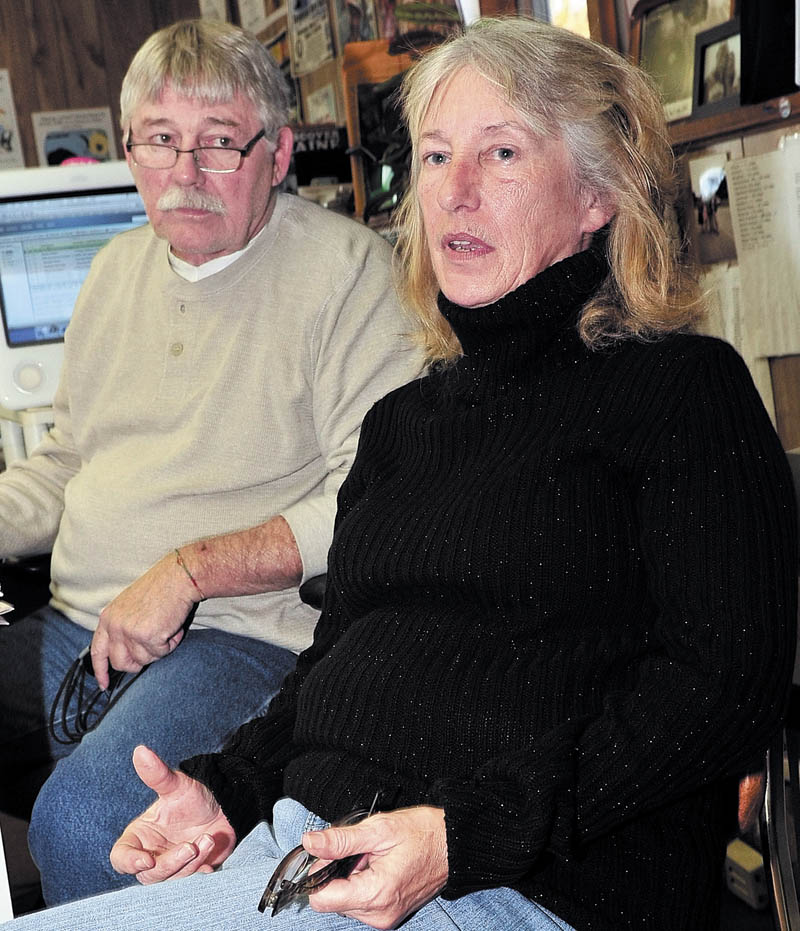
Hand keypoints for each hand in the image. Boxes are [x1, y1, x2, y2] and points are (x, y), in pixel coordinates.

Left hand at [91, 551, 196, 688]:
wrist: (178, 577)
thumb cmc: (160, 588)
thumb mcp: (130, 607)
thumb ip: (122, 629)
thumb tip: (127, 654)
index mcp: (108, 618)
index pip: (98, 651)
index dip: (101, 671)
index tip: (104, 685)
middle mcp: (115, 627)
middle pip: (122, 663)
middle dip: (139, 661)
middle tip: (154, 646)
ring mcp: (130, 633)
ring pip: (144, 660)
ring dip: (159, 648)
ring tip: (165, 626)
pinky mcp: (148, 637)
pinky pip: (162, 653)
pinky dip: (171, 642)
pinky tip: (172, 626)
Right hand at [110, 745, 235, 884]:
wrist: (224, 807)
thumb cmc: (193, 797)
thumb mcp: (177, 785)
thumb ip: (157, 774)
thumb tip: (141, 750)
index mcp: (140, 836)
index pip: (121, 857)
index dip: (130, 862)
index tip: (148, 859)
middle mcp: (151, 854)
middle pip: (148, 874)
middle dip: (171, 863)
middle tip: (191, 846)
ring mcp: (171, 866)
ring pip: (171, 880)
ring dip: (190, 863)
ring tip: (208, 839)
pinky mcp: (189, 873)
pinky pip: (190, 882)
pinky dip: (200, 873)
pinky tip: (210, 863)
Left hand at [304, 806, 447, 929]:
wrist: (454, 844)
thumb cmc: (423, 834)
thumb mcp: (379, 829)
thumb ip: (341, 840)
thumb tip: (310, 843)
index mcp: (375, 894)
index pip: (321, 899)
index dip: (319, 873)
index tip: (330, 854)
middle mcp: (378, 914)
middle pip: (332, 900)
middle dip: (338, 872)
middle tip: (361, 850)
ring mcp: (385, 917)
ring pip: (346, 901)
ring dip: (351, 877)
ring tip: (374, 856)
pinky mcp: (389, 914)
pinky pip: (362, 902)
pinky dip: (363, 883)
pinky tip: (380, 865)